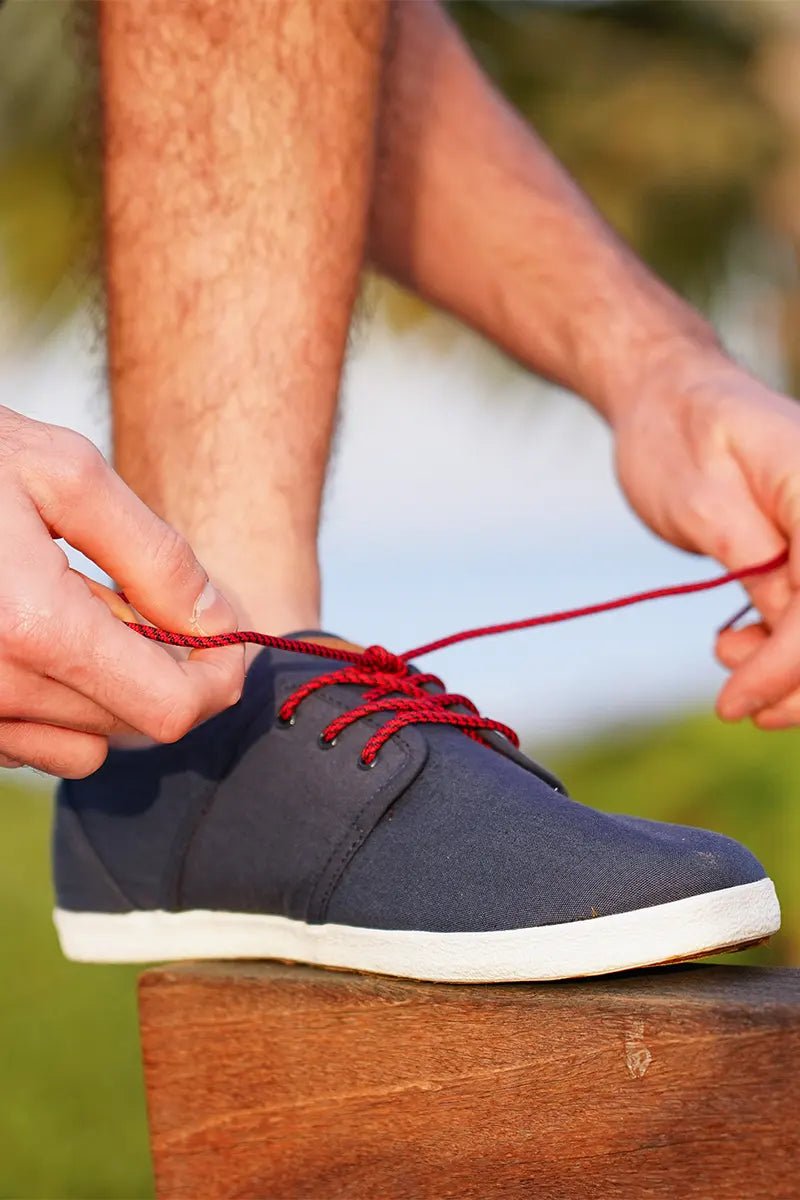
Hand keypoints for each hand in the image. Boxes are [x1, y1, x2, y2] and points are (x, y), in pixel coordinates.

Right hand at [0, 406, 243, 776]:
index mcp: (34, 628)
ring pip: (89, 741)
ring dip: (108, 686)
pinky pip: (35, 745)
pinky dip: (58, 704)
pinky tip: (39, 637)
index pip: (169, 709)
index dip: (215, 677)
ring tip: (78, 607)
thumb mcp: (67, 476)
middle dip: (162, 665)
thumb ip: (154, 557)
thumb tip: (218, 623)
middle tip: (144, 593)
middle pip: (135, 721)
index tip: (223, 631)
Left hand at [612, 348, 799, 728]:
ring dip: (795, 670)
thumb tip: (794, 627)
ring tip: (729, 665)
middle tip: (739, 706)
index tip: (738, 700)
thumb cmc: (678, 435)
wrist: (670, 399)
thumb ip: (754, 559)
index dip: (793, 661)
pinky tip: (744, 651)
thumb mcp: (701, 500)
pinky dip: (790, 647)